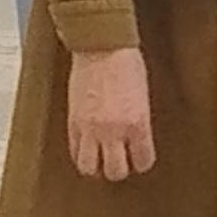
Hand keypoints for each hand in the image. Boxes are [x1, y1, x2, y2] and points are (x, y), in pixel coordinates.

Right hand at [66, 46, 156, 181]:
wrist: (101, 45)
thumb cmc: (126, 62)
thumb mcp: (143, 95)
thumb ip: (139, 120)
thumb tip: (137, 136)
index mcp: (138, 123)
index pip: (142, 161)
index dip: (141, 161)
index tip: (139, 158)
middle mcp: (114, 130)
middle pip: (115, 171)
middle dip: (118, 170)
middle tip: (119, 162)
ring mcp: (90, 128)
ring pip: (89, 167)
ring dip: (95, 167)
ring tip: (98, 160)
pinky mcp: (73, 121)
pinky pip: (74, 149)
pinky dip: (80, 152)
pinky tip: (86, 147)